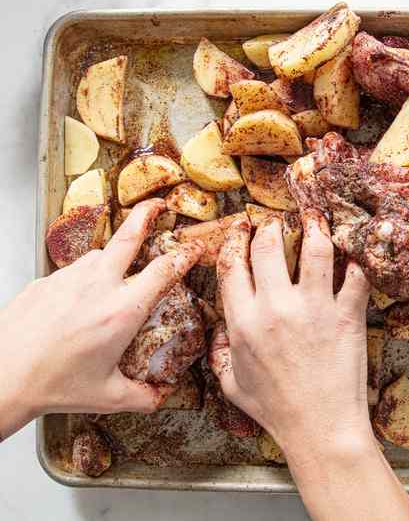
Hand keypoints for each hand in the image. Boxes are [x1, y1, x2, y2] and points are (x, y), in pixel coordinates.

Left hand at [0, 200, 201, 436]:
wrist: (0, 379)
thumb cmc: (51, 387)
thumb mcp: (106, 397)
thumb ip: (143, 396)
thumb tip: (163, 395)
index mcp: (122, 311)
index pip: (165, 270)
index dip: (185, 255)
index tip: (194, 249)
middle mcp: (98, 287)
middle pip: (129, 237)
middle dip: (147, 215)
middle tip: (157, 205)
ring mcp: (67, 280)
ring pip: (96, 257)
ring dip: (108, 259)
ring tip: (109, 275)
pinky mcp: (42, 283)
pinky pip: (68, 274)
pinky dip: (77, 282)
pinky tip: (71, 305)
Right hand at [210, 210, 370, 455]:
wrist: (320, 426)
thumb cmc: (276, 410)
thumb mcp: (232, 385)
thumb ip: (220, 353)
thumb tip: (220, 329)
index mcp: (243, 323)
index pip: (233, 266)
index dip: (235, 241)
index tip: (241, 229)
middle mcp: (277, 308)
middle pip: (269, 246)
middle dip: (270, 227)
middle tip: (275, 222)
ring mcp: (315, 307)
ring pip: (315, 248)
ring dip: (314, 228)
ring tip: (314, 220)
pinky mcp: (348, 313)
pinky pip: (357, 273)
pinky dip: (358, 257)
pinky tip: (356, 247)